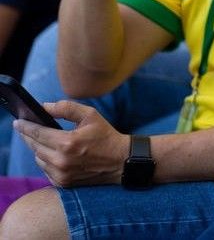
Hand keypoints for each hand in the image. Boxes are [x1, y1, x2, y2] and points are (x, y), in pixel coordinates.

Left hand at [13, 101, 127, 186]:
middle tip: (25, 128)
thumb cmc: (105, 135)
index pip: (38, 133)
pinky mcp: (62, 183)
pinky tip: (54, 153)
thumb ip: (66, 108)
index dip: (26, 127)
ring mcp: (61, 174)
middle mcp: (61, 161)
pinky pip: (45, 169)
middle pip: (35, 147)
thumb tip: (44, 106)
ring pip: (39, 159)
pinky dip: (46, 160)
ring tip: (43, 139)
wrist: (120, 161)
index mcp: (68, 142)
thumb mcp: (90, 115)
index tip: (17, 122)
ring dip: (39, 148)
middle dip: (29, 136)